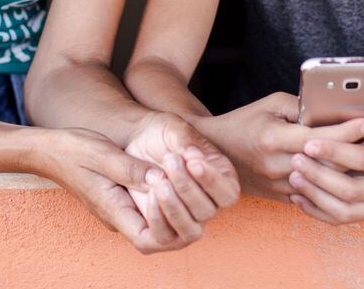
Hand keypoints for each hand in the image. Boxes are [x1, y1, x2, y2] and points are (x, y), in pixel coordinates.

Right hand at [35, 127, 193, 254]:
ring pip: (162, 226)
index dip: (166, 223)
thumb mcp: (102, 154)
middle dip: (181, 217)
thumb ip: (130, 169)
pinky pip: (155, 209)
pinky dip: (171, 197)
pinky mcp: (128, 199)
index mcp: (113, 210)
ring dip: (178, 206)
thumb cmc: (74, 150)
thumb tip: (161, 178)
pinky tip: (177, 172)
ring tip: (184, 175)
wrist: (53, 150)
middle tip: (188, 184)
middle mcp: (120, 216)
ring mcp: (124, 209)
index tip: (167, 189)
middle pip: (162, 239)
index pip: (147, 240)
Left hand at [122, 111, 240, 248]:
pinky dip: (157, 219)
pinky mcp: (164, 230)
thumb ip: (187, 140)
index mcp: (220, 180)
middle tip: (169, 161)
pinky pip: (165, 237)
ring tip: (157, 181)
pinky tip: (149, 193)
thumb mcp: (173, 128)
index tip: (192, 161)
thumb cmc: (161, 134)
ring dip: (174, 207)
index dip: (212, 180)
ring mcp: (186, 220)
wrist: (135, 143)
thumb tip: (196, 156)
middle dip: (187, 188)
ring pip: (191, 229)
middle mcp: (207, 203)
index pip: (228, 193)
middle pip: (208, 211)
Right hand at [199, 91, 363, 200]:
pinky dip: (334, 185)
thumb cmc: (245, 122)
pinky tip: (353, 178)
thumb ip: (301, 107)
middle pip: (326, 163)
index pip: (317, 137)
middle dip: (358, 152)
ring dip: (351, 171)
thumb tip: (331, 109)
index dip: (345, 130)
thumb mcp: (270, 104)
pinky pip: (314, 195)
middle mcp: (276, 165)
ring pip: (323, 182)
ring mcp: (278, 185)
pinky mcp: (280, 197)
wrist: (215, 153)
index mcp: (273, 138)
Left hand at [287, 100, 363, 223]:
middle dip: (319, 176)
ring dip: (316, 197)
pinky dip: (319, 212)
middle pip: (351, 191)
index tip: (310, 143)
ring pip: (345, 211)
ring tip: (294, 178)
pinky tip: (300, 198)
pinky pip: (344, 219)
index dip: (335, 152)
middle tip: (295, 160)